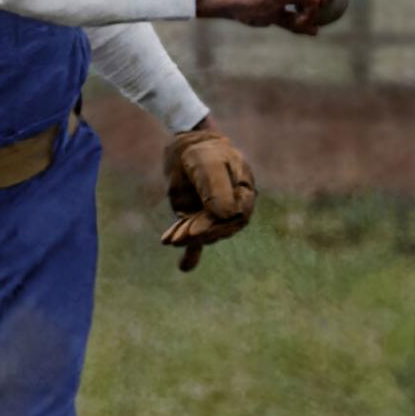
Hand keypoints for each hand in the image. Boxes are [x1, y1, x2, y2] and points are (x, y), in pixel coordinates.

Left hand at [161, 121, 255, 272]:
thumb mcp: (210, 165)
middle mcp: (232, 210)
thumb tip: (226, 216)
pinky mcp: (197, 221)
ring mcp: (214, 217)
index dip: (213, 227)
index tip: (192, 231)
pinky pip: (198, 242)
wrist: (187, 148)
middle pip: (218, 230)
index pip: (233, 218)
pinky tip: (184, 267)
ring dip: (187, 240)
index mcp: (244, 195)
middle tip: (176, 238)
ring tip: (170, 240)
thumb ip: (217, 188)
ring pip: (204, 235)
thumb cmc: (205, 152)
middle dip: (197, 235)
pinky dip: (191, 255)